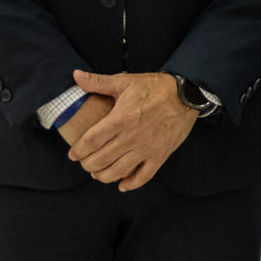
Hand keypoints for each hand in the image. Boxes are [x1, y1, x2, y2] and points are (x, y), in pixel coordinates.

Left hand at [67, 70, 196, 191]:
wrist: (187, 95)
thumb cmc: (155, 87)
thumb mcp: (125, 81)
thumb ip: (99, 82)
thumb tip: (76, 75)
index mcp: (121, 119)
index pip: (91, 141)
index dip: (78, 151)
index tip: (73, 154)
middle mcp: (132, 137)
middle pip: (101, 159)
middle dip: (88, 165)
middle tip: (85, 163)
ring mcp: (147, 148)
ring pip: (118, 171)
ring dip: (104, 176)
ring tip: (98, 173)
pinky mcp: (160, 155)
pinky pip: (143, 176)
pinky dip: (131, 184)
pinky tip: (122, 184)